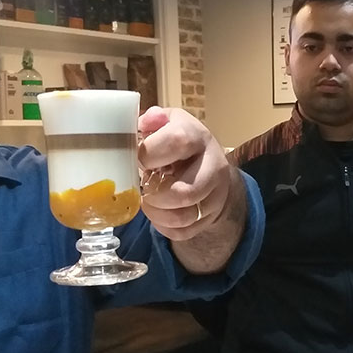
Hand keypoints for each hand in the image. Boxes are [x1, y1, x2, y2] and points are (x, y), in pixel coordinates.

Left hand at [138, 106, 232, 241]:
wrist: (208, 165)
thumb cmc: (177, 142)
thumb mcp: (167, 123)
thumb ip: (152, 120)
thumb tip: (145, 121)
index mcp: (197, 137)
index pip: (177, 142)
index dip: (149, 153)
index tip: (137, 158)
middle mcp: (213, 166)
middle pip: (185, 192)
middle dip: (154, 196)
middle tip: (143, 189)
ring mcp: (216, 194)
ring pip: (184, 217)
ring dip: (156, 214)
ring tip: (147, 202)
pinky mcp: (211, 216)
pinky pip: (184, 232)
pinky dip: (163, 227)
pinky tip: (157, 213)